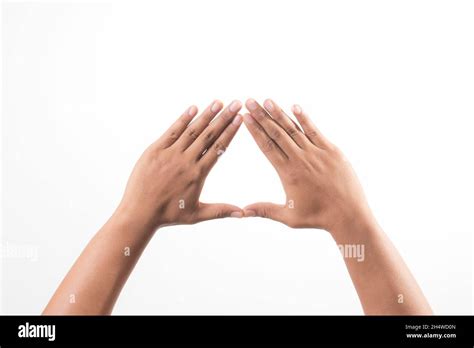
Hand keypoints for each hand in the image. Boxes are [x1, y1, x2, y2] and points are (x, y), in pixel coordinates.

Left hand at [116, 100, 243, 232]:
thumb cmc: (169, 215)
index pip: (218, 148)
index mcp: (198, 174)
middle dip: (224, 118)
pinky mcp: (155, 150)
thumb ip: (221, 211)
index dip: (230, 131)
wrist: (140, 213)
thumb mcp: (197, 215)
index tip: (240, 119)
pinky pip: (172, 131)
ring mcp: (170, 154)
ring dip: (206, 115)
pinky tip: (193, 108)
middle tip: (235, 104)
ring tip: (218, 103)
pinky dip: (183, 119)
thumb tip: (243, 214)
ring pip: (192, 130)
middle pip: (209, 135)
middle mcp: (186, 161)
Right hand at [242, 98, 372, 233]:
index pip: (267, 146)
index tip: (245, 117)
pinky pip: (315, 131)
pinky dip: (304, 119)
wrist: (348, 215)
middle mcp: (301, 159)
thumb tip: (242, 211)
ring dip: (280, 114)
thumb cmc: (318, 217)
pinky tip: (295, 107)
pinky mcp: (332, 151)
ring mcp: (317, 153)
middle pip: (277, 133)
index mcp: (288, 173)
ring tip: (267, 101)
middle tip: (250, 101)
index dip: (255, 130)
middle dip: (262, 116)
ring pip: (294, 129)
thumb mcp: (288, 216)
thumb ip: (265, 210)